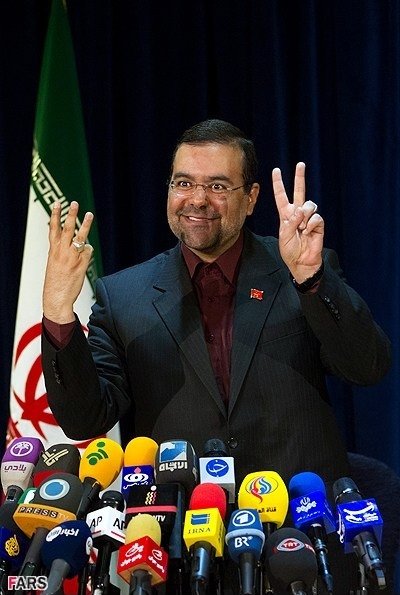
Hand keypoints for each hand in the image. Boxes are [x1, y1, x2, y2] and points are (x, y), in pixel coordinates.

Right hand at [43, 201, 93, 322]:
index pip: (53, 229)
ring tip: (89, 214)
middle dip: (70, 215)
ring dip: (85, 225)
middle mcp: (62, 252)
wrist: (57, 299)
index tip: (57, 203)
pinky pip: (88, 252)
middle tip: (74, 203)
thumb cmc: (56, 282)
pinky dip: (88, 253)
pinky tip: (84, 260)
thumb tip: (82, 244)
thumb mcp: (55, 264)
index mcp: (53, 251)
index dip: (55, 216)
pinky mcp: (81, 264)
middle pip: (67, 229)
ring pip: (80, 237)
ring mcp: (72, 258)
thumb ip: (64, 252)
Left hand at [272, 162, 323, 282]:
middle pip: (299, 191)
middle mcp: (297, 213)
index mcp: (285, 215)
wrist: (301, 262)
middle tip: (300, 164)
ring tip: (302, 228)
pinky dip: (311, 225)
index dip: (278, 183)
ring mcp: (308, 218)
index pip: (281, 196)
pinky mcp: (318, 224)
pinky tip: (308, 232)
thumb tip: (301, 210)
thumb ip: (291, 221)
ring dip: (305, 215)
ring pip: (309, 204)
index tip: (276, 170)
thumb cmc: (289, 251)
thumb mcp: (284, 235)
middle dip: (299, 177)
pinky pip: (316, 217)